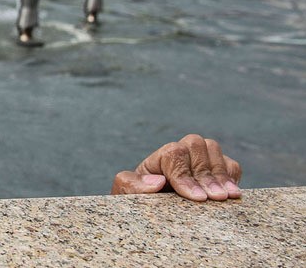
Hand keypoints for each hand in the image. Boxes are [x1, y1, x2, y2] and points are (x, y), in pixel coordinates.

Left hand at [111, 134, 240, 201]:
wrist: (154, 213)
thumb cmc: (138, 201)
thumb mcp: (126, 193)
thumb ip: (132, 185)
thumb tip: (157, 180)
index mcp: (157, 158)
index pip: (173, 154)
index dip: (185, 175)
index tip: (196, 197)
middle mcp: (178, 153)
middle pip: (195, 144)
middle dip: (205, 174)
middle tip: (214, 198)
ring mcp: (198, 159)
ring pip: (212, 149)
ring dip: (220, 174)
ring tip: (224, 197)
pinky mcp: (217, 170)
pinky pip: (230, 164)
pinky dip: (232, 177)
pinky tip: (231, 194)